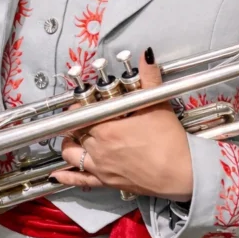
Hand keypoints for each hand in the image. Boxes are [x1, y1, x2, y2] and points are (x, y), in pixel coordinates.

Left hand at [52, 49, 192, 200]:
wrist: (181, 173)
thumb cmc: (169, 140)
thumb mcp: (157, 104)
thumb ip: (149, 78)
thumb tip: (145, 54)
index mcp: (106, 128)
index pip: (81, 115)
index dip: (79, 108)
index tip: (83, 104)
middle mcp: (97, 148)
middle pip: (76, 133)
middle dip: (77, 124)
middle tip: (84, 117)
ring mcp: (100, 168)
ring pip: (72, 155)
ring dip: (69, 145)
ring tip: (72, 138)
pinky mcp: (107, 182)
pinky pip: (80, 181)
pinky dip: (66, 177)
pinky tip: (57, 175)